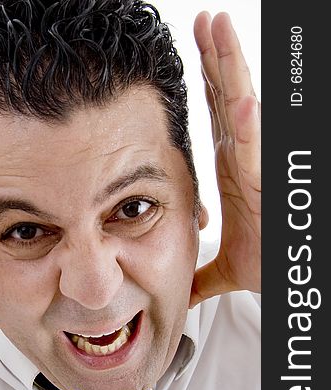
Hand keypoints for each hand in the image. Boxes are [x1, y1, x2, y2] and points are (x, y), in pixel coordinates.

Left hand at [190, 12, 260, 306]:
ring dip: (231, 70)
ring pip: (244, 111)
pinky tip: (242, 99)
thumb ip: (201, 270)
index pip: (219, 113)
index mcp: (233, 167)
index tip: (195, 45)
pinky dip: (251, 127)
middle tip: (204, 19)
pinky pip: (257, 152)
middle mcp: (246, 159)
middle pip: (229, 98)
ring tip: (219, 28)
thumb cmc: (267, 264)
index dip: (207, 78)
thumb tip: (180, 287)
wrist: (284, 280)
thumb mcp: (224, 265)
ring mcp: (258, 167)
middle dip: (216, 56)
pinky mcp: (268, 186)